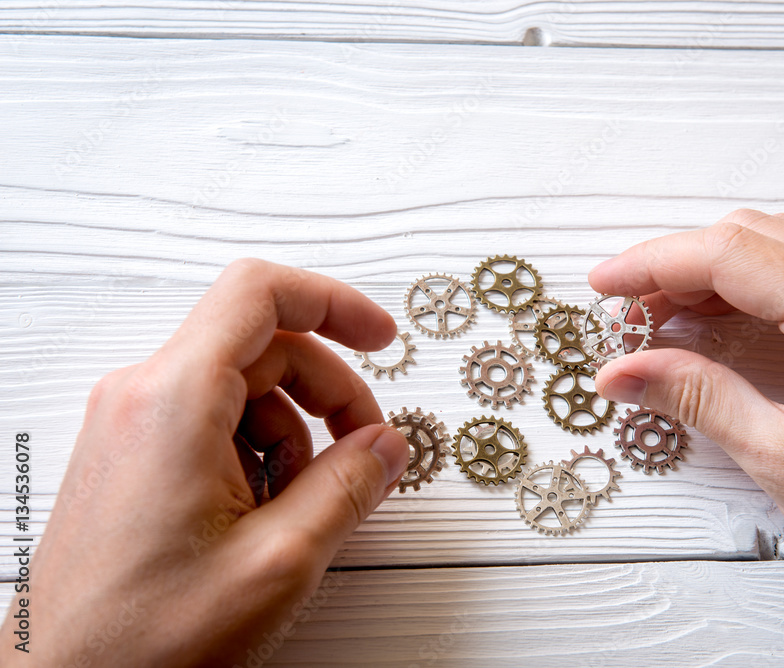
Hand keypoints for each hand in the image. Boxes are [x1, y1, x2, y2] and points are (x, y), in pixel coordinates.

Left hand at [0, 259, 409, 666]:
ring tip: (305, 505)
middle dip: (330, 390)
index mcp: (173, 400)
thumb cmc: (141, 640)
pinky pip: (216, 422)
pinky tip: (267, 515)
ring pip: (244, 387)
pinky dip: (260, 453)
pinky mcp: (133, 456)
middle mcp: (143, 397)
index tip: (381, 337)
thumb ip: (347, 488)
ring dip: (296, 432)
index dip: (335, 303)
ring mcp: (132, 425)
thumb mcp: (277, 562)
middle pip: (264, 346)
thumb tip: (385, 445)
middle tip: (366, 448)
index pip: (260, 293)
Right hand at [590, 209, 783, 663]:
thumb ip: (696, 397)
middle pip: (750, 237)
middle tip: (626, 311)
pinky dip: (752, 284)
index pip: (728, 254)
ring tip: (659, 318)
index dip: (652, 264)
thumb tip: (624, 371)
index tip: (605, 284)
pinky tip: (717, 318)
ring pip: (778, 245)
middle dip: (675, 265)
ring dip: (711, 271)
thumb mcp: (782, 458)